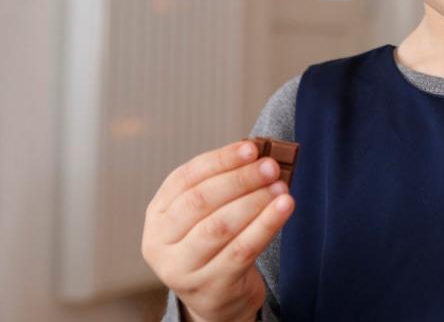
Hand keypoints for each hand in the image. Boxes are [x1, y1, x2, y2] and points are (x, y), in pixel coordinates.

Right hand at [142, 139, 293, 321]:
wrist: (217, 296)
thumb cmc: (215, 243)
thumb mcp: (207, 214)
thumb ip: (224, 184)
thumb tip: (260, 153)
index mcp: (158, 214)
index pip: (185, 178)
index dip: (220, 160)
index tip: (251, 148)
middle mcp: (160, 243)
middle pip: (200, 201)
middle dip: (240, 179)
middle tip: (271, 166)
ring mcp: (182, 269)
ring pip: (220, 227)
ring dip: (254, 201)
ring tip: (281, 187)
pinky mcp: (211, 287)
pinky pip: (242, 250)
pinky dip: (266, 225)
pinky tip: (285, 207)